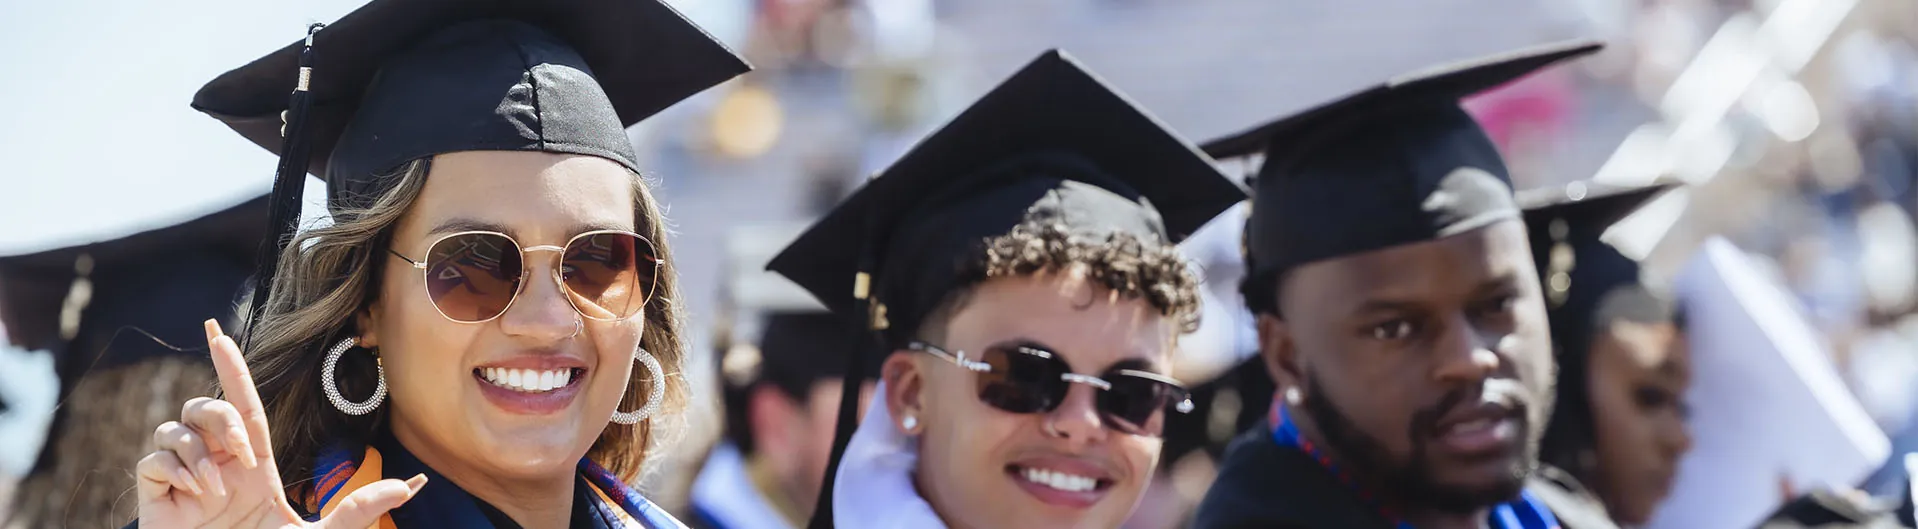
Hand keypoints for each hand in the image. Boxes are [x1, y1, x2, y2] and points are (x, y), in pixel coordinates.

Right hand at [136, 319, 424, 527]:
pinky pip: (154, 461)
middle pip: (206, 406)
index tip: (217, 332)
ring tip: (220, 492)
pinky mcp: (158, 498)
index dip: (231, 368)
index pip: (243, 405)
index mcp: (253, 465)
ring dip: (200, 452)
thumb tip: (411, 484)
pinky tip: (199, 497)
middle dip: (223, 417)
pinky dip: (178, 472)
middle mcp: (218, 465)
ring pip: (173, 427)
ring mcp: (185, 481)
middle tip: (245, 456)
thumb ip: (358, 509)